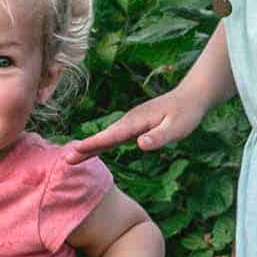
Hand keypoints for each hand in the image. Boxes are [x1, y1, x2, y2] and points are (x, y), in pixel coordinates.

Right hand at [68, 88, 207, 160]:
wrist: (190, 97)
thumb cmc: (186, 114)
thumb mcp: (177, 128)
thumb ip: (159, 137)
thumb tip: (140, 144)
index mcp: (136, 122)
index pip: (111, 136)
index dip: (94, 144)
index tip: (77, 150)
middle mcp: (129, 122)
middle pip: (103, 137)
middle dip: (85, 147)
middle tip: (66, 159)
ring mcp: (130, 124)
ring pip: (106, 137)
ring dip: (89, 147)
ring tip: (72, 158)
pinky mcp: (133, 127)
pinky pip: (112, 137)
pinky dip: (99, 144)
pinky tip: (92, 151)